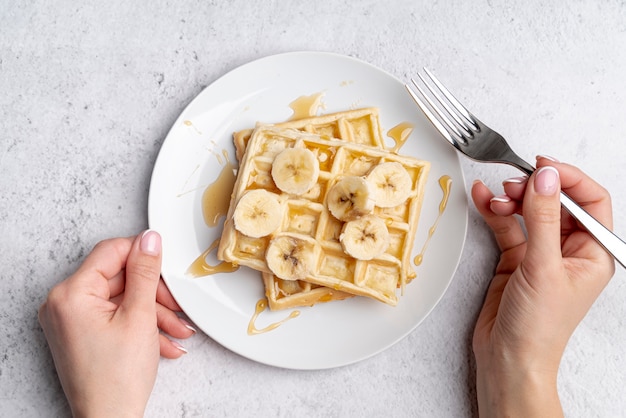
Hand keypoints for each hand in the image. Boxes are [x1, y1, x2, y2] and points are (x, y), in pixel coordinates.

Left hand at [38, 231, 194, 417]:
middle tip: (177, 307)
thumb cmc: (117, 379)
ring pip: (121, 300)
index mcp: (71, 294)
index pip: (110, 252)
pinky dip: (141, 326)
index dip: (143, 255)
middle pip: (119, 278)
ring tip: (178, 332)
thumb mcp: (140, 316)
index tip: (165, 261)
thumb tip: (149, 239)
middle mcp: (64, 304)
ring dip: (154, 314)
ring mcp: (71, 321)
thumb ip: (145, 273)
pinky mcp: (81, 334)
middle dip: (154, 294)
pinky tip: (165, 342)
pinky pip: (115, 317)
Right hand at [471, 156, 614, 416]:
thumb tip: (545, 178)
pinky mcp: (515, 260)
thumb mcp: (543, 266)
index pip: (590, 201)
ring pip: (529, 212)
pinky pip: (506, 226)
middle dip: (534, 189)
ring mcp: (541, 254)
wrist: (508, 358)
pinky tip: (482, 199)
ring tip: (495, 195)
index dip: (569, 179)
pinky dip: (494, 211)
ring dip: (511, 199)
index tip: (543, 167)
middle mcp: (569, 250)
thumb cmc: (538, 327)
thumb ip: (544, 217)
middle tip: (514, 184)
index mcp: (592, 253)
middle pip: (557, 202)